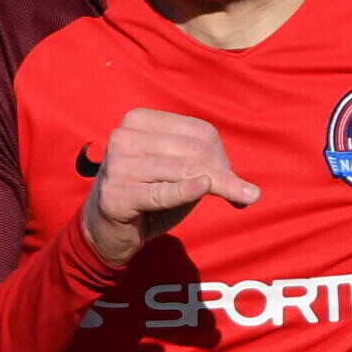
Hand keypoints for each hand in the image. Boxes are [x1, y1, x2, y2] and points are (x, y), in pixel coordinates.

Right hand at [79, 107, 260, 268]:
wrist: (105, 230)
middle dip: (223, 173)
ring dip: (218, 185)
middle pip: (193, 149)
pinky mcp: (116, 196)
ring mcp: (117, 166)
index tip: (230, 178)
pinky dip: (185, 191)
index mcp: (138, 121)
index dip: (222, 156)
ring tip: (240, 198)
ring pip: (183, 170)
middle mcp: (124, 138)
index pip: (199, 131)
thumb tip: (246, 187)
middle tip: (241, 194)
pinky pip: (162, 192)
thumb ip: (205, 168)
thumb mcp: (176, 174)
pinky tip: (204, 188)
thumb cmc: (145, 196)